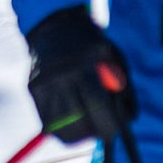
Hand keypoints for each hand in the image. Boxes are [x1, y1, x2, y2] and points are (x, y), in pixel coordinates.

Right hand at [26, 7, 137, 143]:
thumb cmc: (93, 46)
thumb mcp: (115, 59)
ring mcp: (43, 84)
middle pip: (77, 120)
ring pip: (60, 126)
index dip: (108, 125)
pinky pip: (47, 121)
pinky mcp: (32, 90)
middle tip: (103, 134)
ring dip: (77, 132)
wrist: (54, 27)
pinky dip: (61, 126)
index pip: (97, 103)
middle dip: (93, 133)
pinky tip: (72, 116)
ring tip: (87, 122)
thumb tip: (130, 120)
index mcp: (84, 65)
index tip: (115, 135)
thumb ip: (125, 88)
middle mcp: (60, 75)